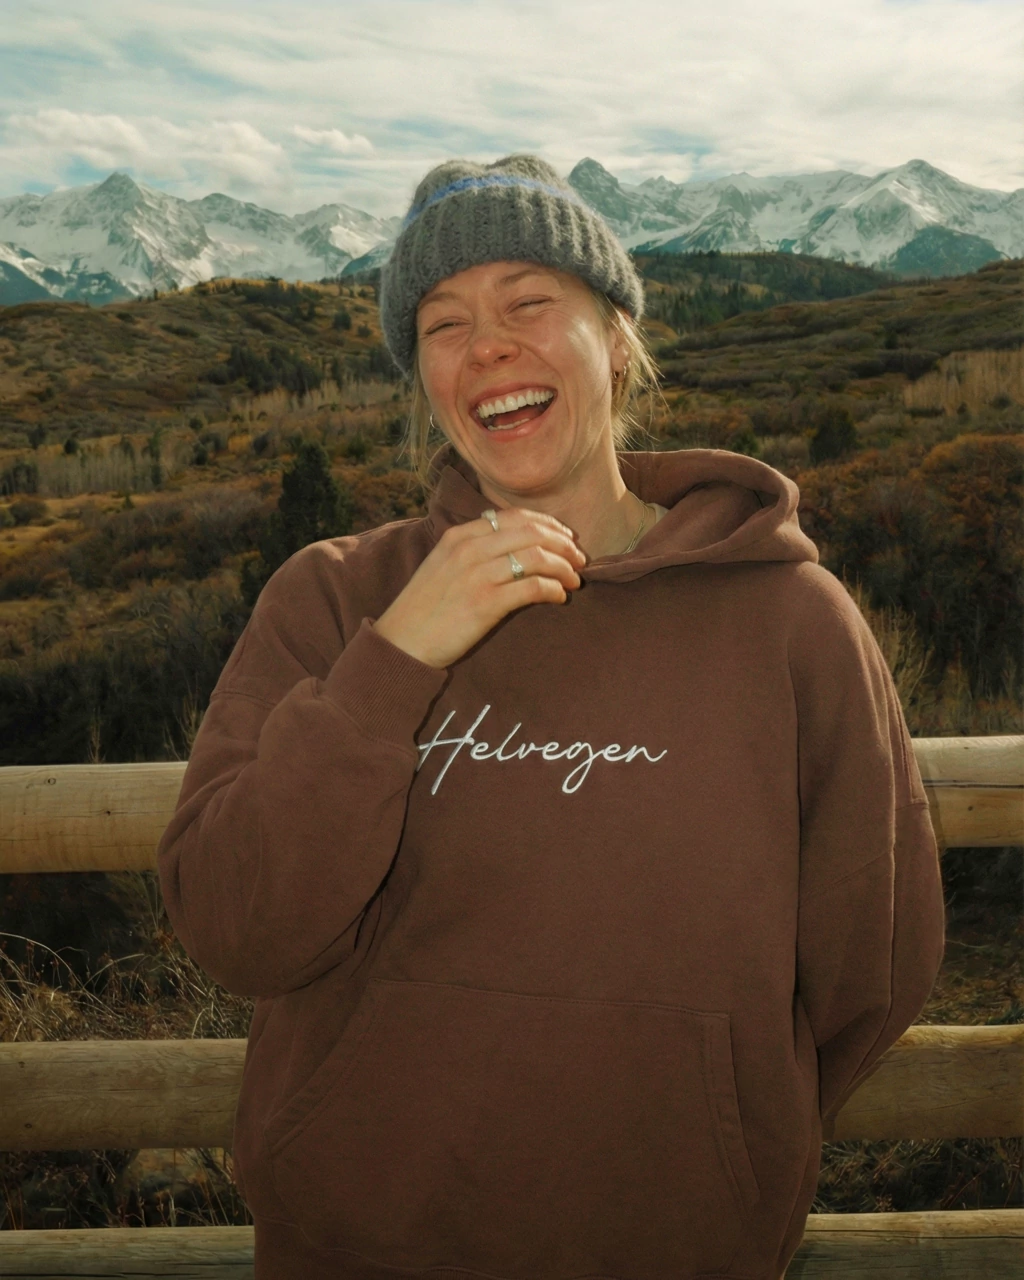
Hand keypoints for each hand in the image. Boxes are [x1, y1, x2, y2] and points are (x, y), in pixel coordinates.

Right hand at [373, 507, 585, 667]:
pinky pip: (533, 587)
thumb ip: (474, 550)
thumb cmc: (425, 608)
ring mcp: (478, 574)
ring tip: (573, 581)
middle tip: (579, 559)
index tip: (565, 538)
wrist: (401, 641)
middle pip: (532, 532)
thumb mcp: (443, 565)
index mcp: (460, 536)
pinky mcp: (486, 603)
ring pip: (538, 557)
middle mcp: (470, 549)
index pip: (515, 516)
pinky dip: (554, 590)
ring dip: (564, 568)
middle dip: (563, 544)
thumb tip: (515, 546)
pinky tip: (559, 598)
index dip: (548, 525)